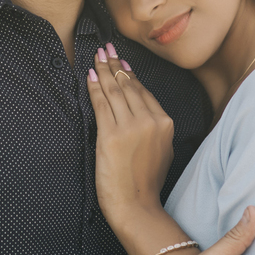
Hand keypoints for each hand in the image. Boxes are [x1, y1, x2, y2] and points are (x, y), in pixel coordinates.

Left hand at [86, 43, 173, 219]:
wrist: (136, 205)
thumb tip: (141, 110)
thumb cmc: (145, 182)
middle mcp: (151, 121)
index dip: (129, 73)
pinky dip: (94, 87)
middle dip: (114, 65)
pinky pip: (101, 103)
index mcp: (165, 123)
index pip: (143, 91)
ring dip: (102, 70)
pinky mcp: (112, 135)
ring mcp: (132, 127)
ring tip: (96, 56)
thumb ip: (154, 128)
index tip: (120, 60)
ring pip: (114, 90)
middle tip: (106, 49)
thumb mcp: (160, 150)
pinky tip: (89, 75)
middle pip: (128, 85)